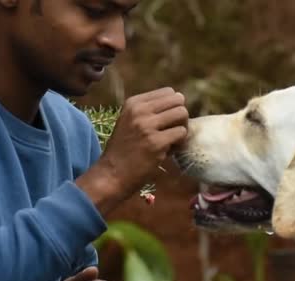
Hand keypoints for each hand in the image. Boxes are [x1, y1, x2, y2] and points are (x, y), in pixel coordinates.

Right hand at [76, 87, 188, 212]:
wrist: (112, 174)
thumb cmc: (124, 150)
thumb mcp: (130, 121)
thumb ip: (150, 110)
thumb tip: (179, 103)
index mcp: (133, 103)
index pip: (168, 92)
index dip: (172, 107)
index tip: (166, 122)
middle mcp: (139, 111)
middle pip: (178, 100)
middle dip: (181, 116)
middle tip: (174, 130)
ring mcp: (147, 126)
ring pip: (182, 113)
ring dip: (182, 128)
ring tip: (172, 140)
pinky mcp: (156, 143)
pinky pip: (182, 133)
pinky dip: (180, 143)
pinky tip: (169, 151)